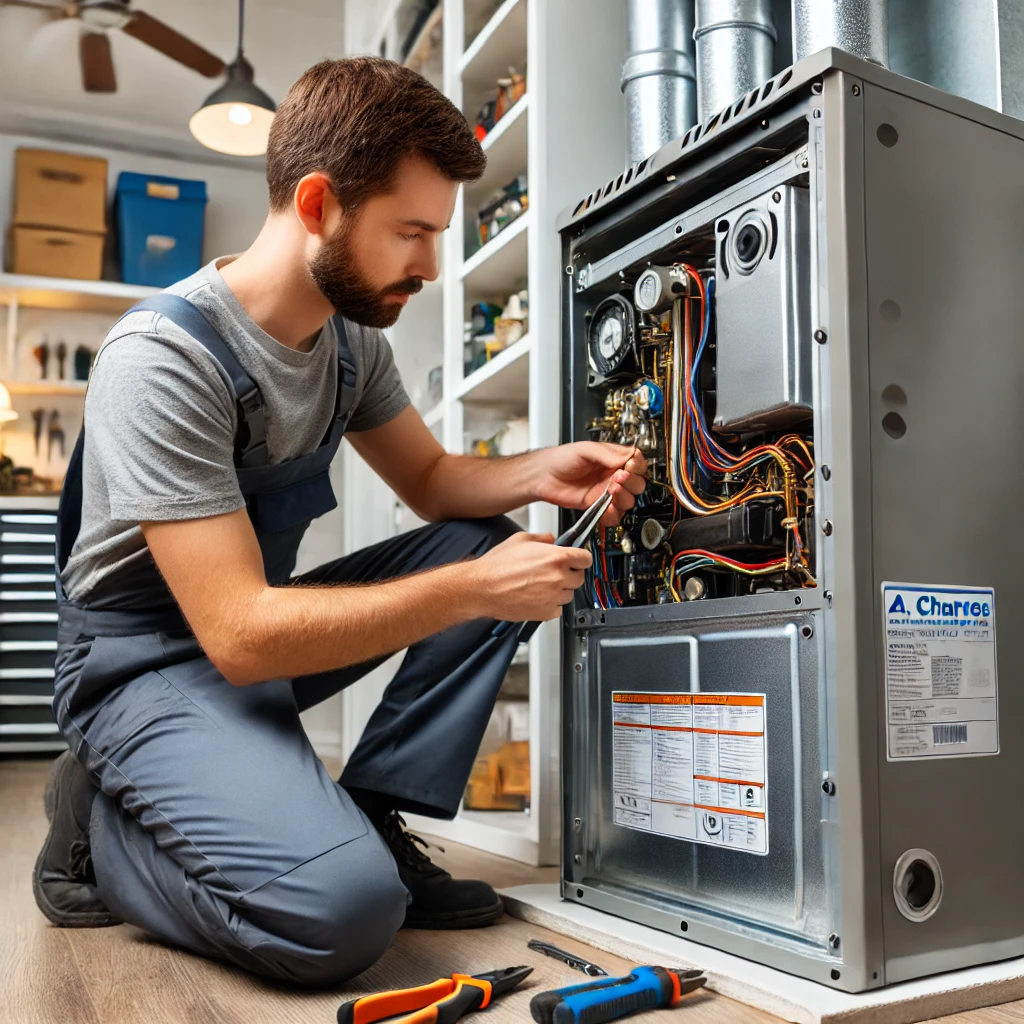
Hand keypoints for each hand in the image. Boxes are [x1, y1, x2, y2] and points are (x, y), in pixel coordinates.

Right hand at [469, 532, 592, 622]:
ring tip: (541, 585)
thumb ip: (541, 538)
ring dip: (560, 590)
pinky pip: (558, 609)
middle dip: (569, 574)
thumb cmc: (497, 566)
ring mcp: (554, 597)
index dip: (580, 559)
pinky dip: (551, 604)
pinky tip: (537, 597)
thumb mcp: (520, 540)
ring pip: (569, 594)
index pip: (585, 558)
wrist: (482, 588)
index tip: (577, 560)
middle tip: (553, 572)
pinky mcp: (546, 613)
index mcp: (556, 557)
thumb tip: (550, 538)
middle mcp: (558, 578)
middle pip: (579, 578)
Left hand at [532, 442, 646, 525]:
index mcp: (613, 459)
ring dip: (624, 497)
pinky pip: (614, 515)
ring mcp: (606, 492)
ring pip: (628, 500)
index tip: (629, 466)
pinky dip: (614, 513)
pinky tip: (607, 506)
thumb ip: (607, 453)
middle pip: (637, 484)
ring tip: (611, 489)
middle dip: (632, 482)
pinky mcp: (598, 506)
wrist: (543, 477)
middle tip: (619, 477)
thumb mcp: (585, 449)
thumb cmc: (561, 459)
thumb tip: (628, 456)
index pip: (636, 464)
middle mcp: (612, 476)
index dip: (637, 466)